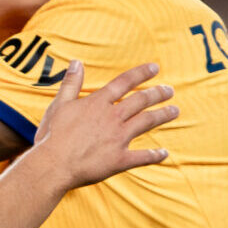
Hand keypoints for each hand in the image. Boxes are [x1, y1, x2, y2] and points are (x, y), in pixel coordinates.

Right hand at [29, 60, 177, 188]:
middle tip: (169, 90)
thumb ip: (71, 83)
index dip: (141, 73)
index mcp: (98, 103)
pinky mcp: (119, 159)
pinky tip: (163, 153)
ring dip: (162, 115)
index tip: (155, 68)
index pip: (124, 83)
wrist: (53, 164)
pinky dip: (154, 155)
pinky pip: (142, 156)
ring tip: (174, 111)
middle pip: (140, 101)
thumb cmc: (52, 135)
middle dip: (157, 93)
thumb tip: (76, 62)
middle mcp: (112, 117)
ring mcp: (118, 138)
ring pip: (146, 122)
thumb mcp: (59, 105)